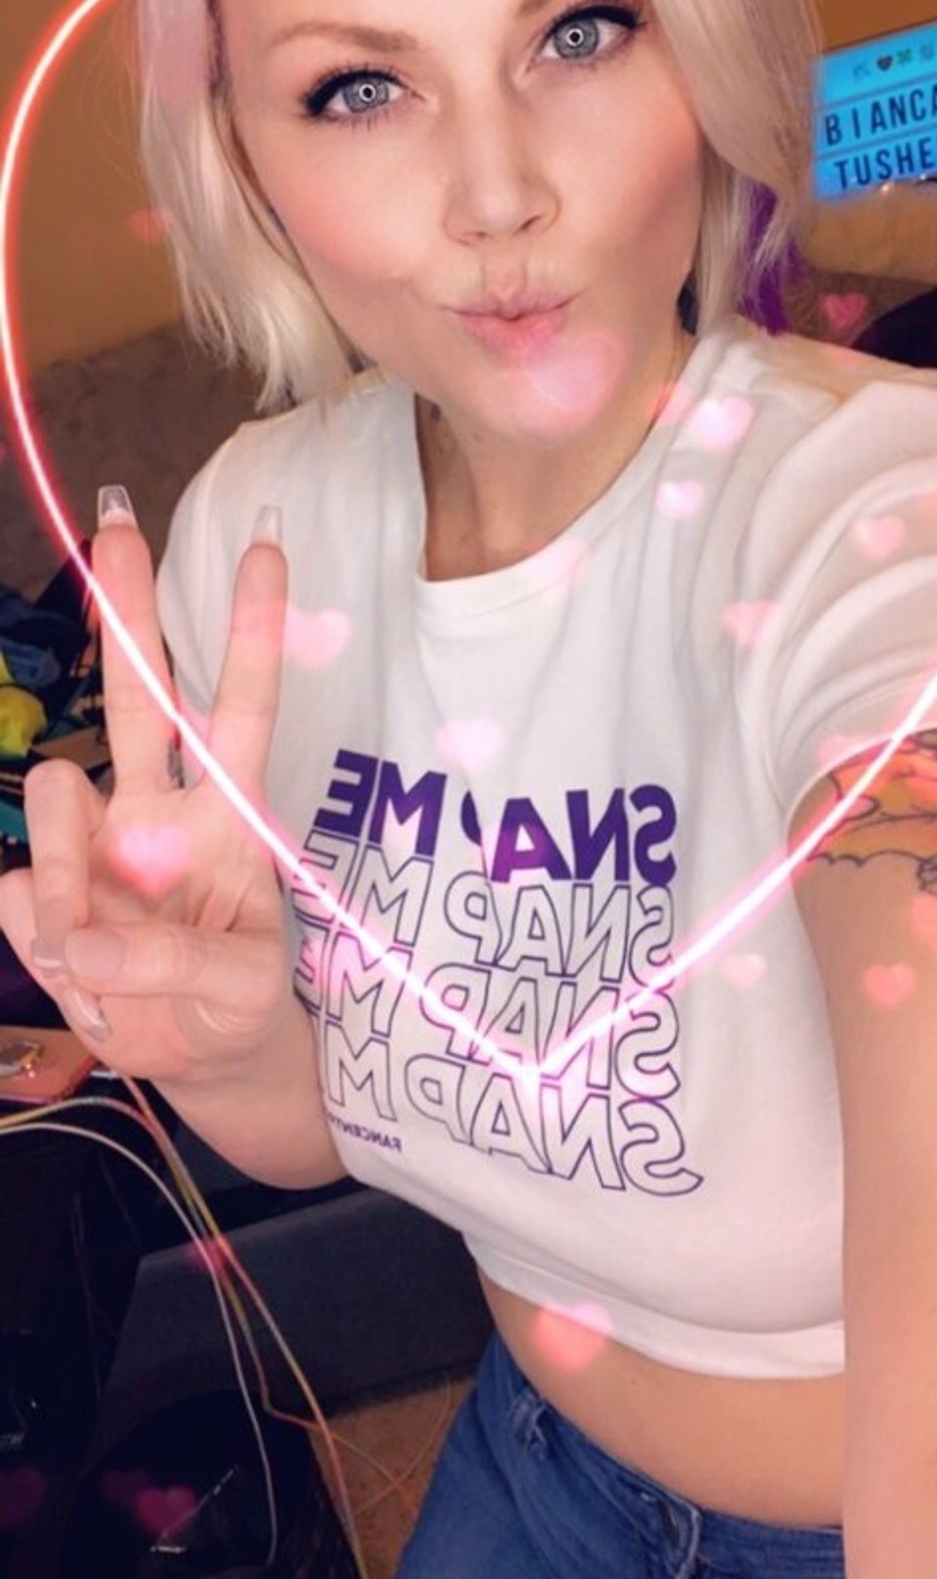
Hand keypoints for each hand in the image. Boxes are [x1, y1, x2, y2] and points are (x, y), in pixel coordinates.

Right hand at [0, 496, 293, 1084]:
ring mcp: (95, 844)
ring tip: (96, 956)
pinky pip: (21, 893)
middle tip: (118, 520)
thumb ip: (172, 960)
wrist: (198, 1058)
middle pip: (140, 694)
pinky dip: (49, 944)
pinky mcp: (40, 893)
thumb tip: (80, 936)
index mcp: (229, 816)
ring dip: (70, 872)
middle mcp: (159, 809)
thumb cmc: (238, 1001)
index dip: (253, 633)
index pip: (245, 709)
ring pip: (55, 796)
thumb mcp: (239, 990)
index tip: (269, 546)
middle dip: (128, 610)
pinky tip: (83, 976)